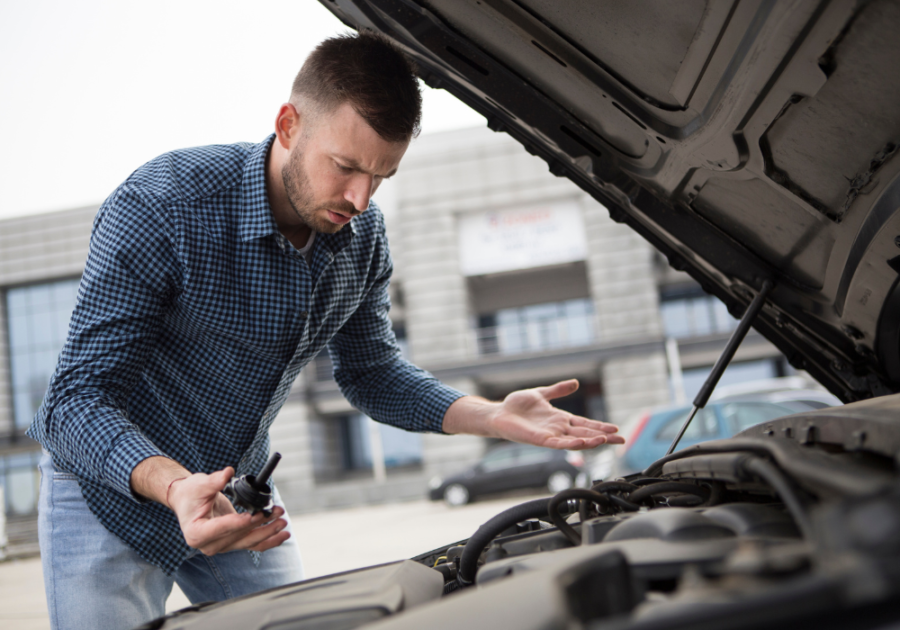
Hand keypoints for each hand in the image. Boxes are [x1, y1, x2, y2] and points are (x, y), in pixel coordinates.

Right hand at [166, 468, 290, 555]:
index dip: (240, 522)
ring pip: (249, 542)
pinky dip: (267, 540)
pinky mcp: (232, 543)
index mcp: (197, 533)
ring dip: (268, 533)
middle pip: (239, 536)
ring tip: (283, 522)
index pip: (221, 528)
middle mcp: (209, 544)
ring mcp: (221, 546)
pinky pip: (252, 544)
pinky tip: (281, 536)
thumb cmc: (191, 493)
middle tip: (278, 512)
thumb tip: (228, 473)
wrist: (188, 501)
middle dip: (261, 524)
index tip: (255, 515)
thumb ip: (214, 481)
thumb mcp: (199, 485)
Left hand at [443, 379, 624, 449]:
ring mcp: (550, 435)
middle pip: (586, 434)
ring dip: (591, 441)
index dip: (600, 427)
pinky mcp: (540, 440)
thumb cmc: (516, 406)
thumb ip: (558, 390)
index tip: (616, 429)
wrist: (499, 413)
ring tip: (606, 440)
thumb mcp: (542, 394)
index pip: (585, 424)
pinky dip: (571, 444)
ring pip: (575, 440)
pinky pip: (558, 444)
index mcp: (560, 419)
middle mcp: (558, 429)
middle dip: (603, 437)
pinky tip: (582, 443)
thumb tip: (575, 383)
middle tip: (621, 440)